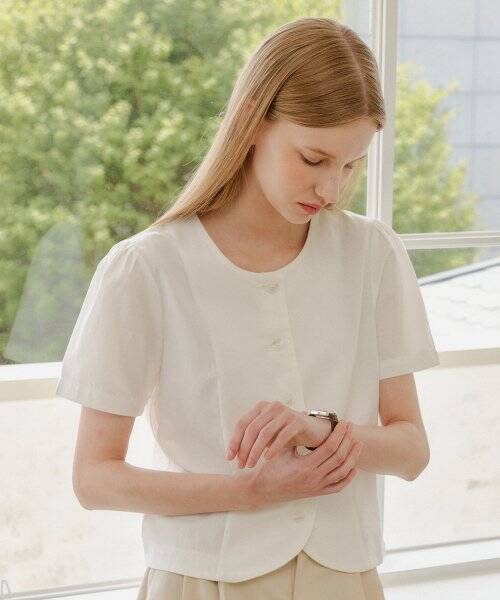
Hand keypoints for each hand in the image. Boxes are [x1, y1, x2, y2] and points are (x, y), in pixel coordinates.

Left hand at [225, 401, 311, 468]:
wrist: (314, 430)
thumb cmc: (287, 434)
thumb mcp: (268, 435)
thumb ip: (252, 440)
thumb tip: (233, 455)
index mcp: (261, 407)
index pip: (242, 423)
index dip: (234, 441)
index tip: (229, 458)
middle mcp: (271, 407)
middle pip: (251, 429)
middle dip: (244, 448)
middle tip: (240, 465)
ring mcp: (284, 413)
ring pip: (264, 433)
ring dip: (255, 451)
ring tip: (251, 464)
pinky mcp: (297, 421)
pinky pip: (281, 436)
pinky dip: (273, 448)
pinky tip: (267, 459)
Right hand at [242, 419, 362, 506]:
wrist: (262, 490)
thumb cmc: (270, 468)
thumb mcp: (282, 450)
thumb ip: (295, 434)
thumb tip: (304, 414)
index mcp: (305, 466)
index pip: (329, 447)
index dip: (338, 434)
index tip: (343, 423)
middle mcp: (314, 478)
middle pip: (339, 458)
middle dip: (347, 441)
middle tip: (352, 428)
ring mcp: (317, 487)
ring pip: (342, 472)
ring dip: (352, 457)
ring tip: (358, 444)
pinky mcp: (317, 493)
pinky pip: (338, 486)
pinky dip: (348, 477)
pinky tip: (353, 468)